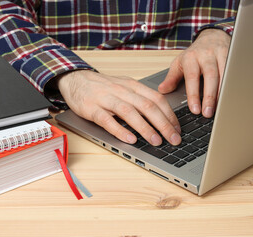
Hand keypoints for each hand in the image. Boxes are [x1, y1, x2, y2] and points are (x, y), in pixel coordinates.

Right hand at [56, 70, 181, 145]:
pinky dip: (120, 130)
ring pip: (129, 112)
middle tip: (174, 139)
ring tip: (156, 141)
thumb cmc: (103, 87)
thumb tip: (161, 117)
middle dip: (164, 124)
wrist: (75, 79)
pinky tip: (130, 139)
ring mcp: (106, 99)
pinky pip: (107, 120)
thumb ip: (140, 99)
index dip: (170, 115)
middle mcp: (122, 91)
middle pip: (147, 106)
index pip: (156, 99)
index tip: (177, 129)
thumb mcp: (124, 87)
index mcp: (132, 86)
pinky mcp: (92, 108)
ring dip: (145, 128)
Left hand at [158, 29, 230, 117]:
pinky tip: (230, 98)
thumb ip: (171, 78)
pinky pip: (233, 72)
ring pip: (224, 75)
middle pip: (210, 76)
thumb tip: (162, 90)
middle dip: (209, 96)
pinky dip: (232, 86)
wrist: (211, 37)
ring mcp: (221, 55)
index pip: (192, 77)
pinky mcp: (232, 56)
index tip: (195, 109)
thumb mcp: (179, 63)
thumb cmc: (194, 54)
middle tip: (207, 112)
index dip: (193, 95)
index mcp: (191, 57)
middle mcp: (206, 55)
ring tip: (219, 108)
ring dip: (222, 93)